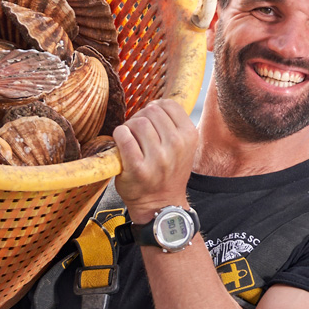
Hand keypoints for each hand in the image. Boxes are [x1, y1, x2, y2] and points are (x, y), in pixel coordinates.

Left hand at [113, 99, 198, 220]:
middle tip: (139, 134)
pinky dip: (119, 136)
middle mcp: (176, 145)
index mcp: (189, 136)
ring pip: (136, 121)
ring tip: (131, 141)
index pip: (168, 104)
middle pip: (150, 110)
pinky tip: (122, 145)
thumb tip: (155, 102)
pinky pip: (123, 135)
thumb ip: (174, 125)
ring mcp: (158, 158)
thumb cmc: (168, 173)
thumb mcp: (183, 147)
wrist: (161, 205)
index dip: (155, 109)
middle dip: (141, 118)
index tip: (151, 122)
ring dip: (129, 128)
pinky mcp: (138, 168)